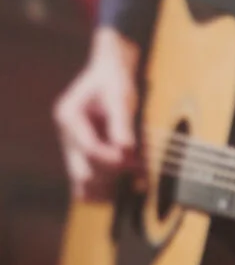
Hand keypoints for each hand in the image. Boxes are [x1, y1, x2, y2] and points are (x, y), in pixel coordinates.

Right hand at [53, 28, 140, 202]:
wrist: (108, 75)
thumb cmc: (115, 81)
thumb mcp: (121, 96)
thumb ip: (122, 123)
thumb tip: (125, 149)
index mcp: (68, 116)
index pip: (89, 149)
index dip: (114, 160)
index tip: (137, 163)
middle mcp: (65, 135)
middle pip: (81, 173)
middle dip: (112, 177)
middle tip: (138, 173)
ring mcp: (71, 148)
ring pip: (82, 184)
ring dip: (109, 188)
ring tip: (136, 181)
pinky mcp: (82, 157)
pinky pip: (88, 184)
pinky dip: (108, 189)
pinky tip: (130, 183)